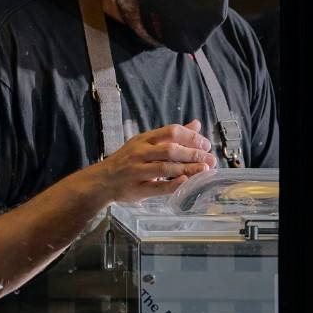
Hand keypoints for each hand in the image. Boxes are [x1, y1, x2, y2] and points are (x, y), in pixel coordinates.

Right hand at [85, 120, 216, 203]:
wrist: (102, 180)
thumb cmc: (128, 160)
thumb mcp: (146, 143)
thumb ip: (171, 135)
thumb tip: (196, 124)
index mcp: (143, 139)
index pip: (170, 132)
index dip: (191, 137)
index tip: (206, 144)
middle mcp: (139, 153)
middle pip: (170, 150)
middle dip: (193, 154)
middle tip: (210, 159)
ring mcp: (136, 171)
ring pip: (165, 168)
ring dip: (187, 169)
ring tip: (204, 170)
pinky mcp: (136, 189)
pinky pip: (157, 187)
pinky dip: (173, 185)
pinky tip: (186, 182)